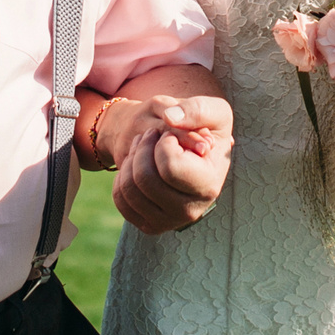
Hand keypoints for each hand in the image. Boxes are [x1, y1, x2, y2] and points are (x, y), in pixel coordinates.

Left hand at [111, 95, 233, 233]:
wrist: (196, 152)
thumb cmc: (205, 130)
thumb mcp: (214, 111)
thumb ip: (197, 110)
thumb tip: (170, 118)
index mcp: (209, 185)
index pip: (171, 167)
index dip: (164, 143)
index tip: (170, 135)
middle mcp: (190, 210)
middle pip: (145, 178)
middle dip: (143, 147)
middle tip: (151, 134)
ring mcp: (169, 221)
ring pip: (129, 189)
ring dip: (131, 158)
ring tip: (144, 145)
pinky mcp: (150, 224)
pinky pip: (120, 200)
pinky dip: (122, 175)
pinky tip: (137, 164)